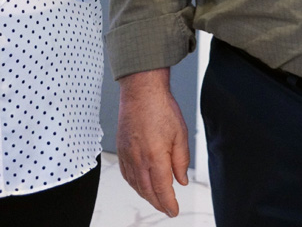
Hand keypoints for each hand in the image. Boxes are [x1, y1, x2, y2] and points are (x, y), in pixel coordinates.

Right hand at [117, 69, 189, 216]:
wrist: (141, 91)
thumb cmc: (161, 108)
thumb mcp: (180, 134)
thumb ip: (181, 161)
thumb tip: (181, 180)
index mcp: (155, 156)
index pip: (162, 189)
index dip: (168, 203)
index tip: (174, 211)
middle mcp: (138, 158)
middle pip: (147, 191)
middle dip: (158, 203)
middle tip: (167, 208)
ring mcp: (127, 154)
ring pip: (135, 184)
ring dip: (146, 195)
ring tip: (156, 199)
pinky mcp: (120, 148)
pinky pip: (126, 173)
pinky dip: (134, 183)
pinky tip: (140, 184)